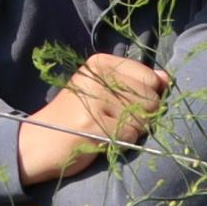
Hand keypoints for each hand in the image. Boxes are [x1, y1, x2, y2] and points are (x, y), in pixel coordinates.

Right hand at [13, 54, 167, 187]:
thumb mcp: (103, 91)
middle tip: (114, 120)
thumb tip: (167, 78)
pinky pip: (132, 135)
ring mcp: (95, 100)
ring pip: (143, 118)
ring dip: (132, 130)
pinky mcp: (95, 124)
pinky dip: (124, 142)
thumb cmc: (75, 116)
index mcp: (99, 63)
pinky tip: (104, 139)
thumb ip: (135, 83)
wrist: (39, 143)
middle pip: (150, 98)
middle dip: (141, 115)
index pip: (149, 77)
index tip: (124, 104)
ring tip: (108, 129)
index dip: (147, 96)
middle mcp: (97, 76)